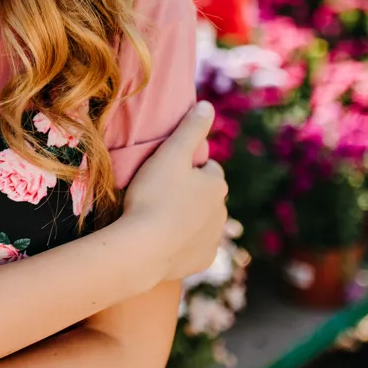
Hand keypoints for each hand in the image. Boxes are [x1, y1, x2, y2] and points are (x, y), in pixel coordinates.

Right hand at [123, 101, 228, 282]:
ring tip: (158, 217)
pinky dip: (183, 242)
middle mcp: (223, 212)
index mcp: (217, 185)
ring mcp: (214, 239)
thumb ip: (190, 128)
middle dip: (190, 194)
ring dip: (187, 218)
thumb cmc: (154, 194)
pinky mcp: (203, 261)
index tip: (166, 172)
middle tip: (159, 194)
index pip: (207, 169)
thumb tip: (208, 106)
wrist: (144, 247)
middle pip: (206, 196)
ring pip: (202, 221)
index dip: (187, 168)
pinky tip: (163, 240)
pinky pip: (194, 246)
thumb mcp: (170, 154)